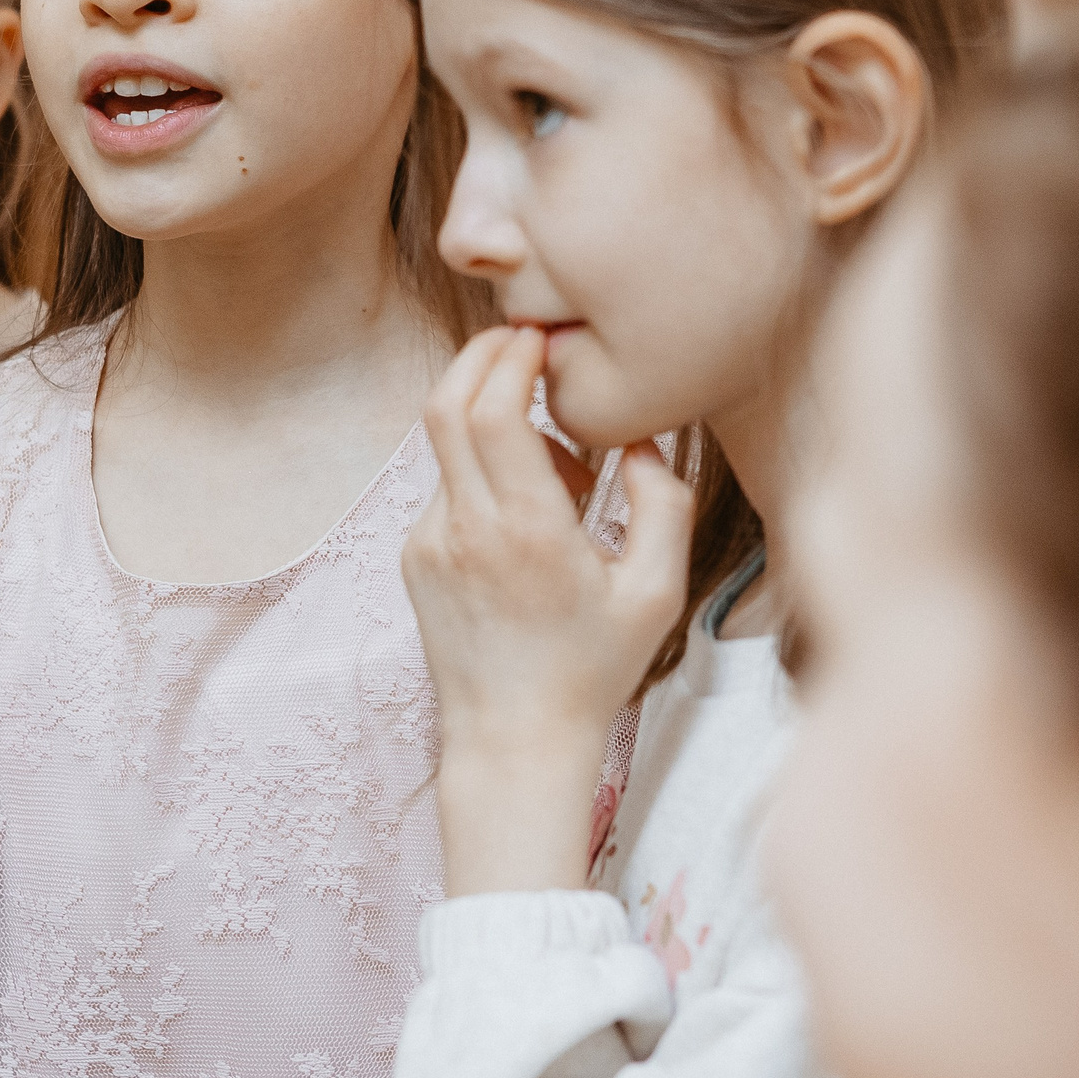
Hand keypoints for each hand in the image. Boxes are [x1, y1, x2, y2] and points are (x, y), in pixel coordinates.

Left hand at [403, 327, 692, 894]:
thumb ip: (662, 502)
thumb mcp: (656, 591)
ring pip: (447, 445)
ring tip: (561, 472)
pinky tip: (531, 518)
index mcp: (525, 530)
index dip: (511, 356)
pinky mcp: (416, 559)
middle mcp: (465, 529)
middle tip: (523, 341)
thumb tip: (640, 440)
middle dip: (481, 355)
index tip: (542, 337)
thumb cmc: (593, 669)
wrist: (514, 740)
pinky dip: (484, 474)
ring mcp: (431, 543)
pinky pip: (447, 488)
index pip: (492, 409)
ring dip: (493, 422)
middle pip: (445, 404)